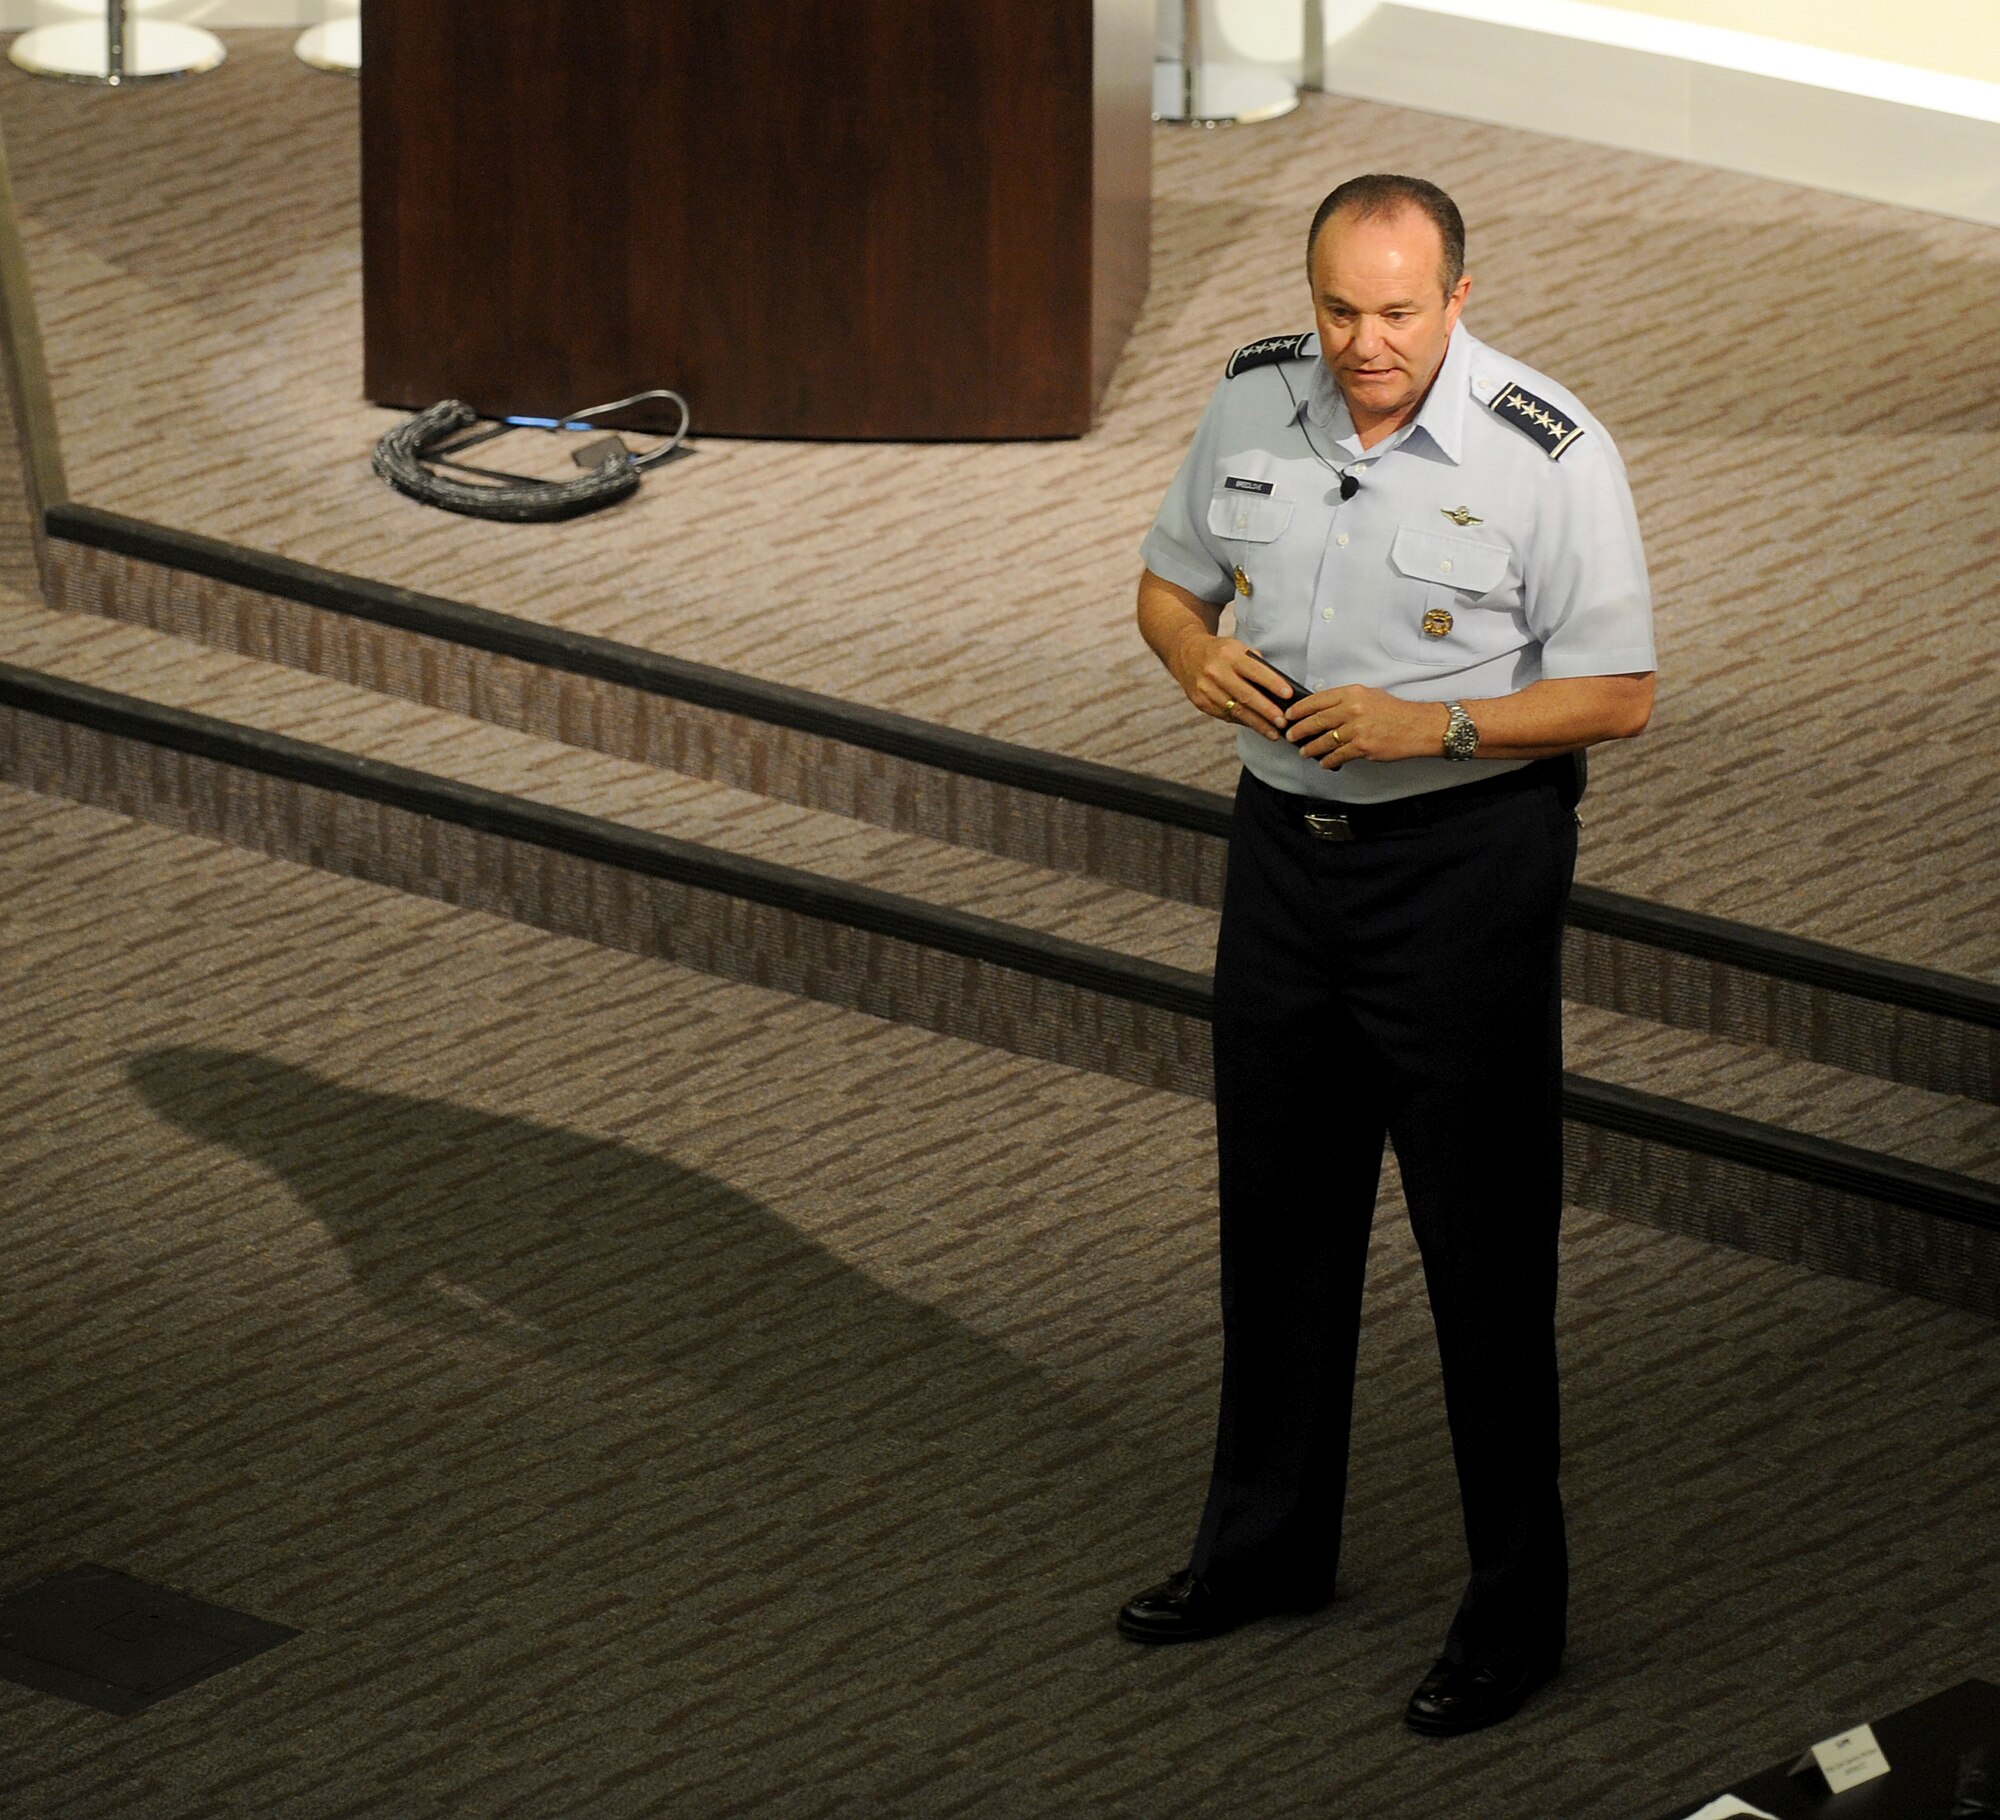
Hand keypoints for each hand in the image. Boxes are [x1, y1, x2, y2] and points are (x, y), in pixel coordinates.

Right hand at [1170, 634, 1296, 740]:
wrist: (1186, 653)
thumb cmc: (1220, 651)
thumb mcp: (1237, 648)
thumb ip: (1255, 664)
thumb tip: (1278, 687)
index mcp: (1229, 655)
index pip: (1255, 671)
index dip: (1273, 683)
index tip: (1289, 695)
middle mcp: (1216, 672)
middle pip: (1245, 696)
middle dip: (1266, 711)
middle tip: (1283, 722)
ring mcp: (1206, 689)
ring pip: (1236, 711)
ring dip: (1257, 724)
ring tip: (1274, 733)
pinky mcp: (1201, 702)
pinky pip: (1225, 716)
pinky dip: (1243, 722)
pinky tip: (1256, 727)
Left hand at [1285, 685, 1450, 767]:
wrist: (1418, 726)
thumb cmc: (1395, 711)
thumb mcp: (1369, 695)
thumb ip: (1346, 700)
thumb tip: (1322, 709)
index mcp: (1352, 693)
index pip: (1317, 700)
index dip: (1299, 709)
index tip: (1289, 715)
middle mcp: (1353, 709)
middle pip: (1316, 721)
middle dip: (1299, 730)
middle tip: (1290, 735)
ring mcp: (1357, 729)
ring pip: (1324, 741)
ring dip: (1310, 748)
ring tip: (1303, 752)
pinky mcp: (1362, 747)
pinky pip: (1338, 755)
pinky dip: (1328, 760)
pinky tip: (1323, 761)